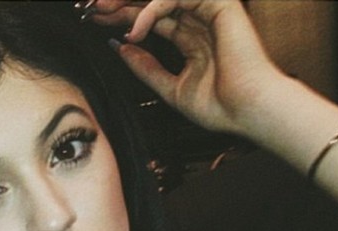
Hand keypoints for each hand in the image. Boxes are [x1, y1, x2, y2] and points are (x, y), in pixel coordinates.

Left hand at [90, 0, 282, 135]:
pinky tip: (134, 31)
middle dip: (119, 4)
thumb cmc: (219, 107)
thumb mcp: (170, 88)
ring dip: (128, 2)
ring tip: (102, 11)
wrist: (247, 111)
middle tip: (90, 8)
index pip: (150, 20)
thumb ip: (146, 68)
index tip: (95, 22)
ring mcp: (208, 10)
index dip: (122, 19)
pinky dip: (151, 12)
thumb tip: (120, 48)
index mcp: (191, 40)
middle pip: (152, 3)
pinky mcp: (217, 3)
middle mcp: (198, 21)